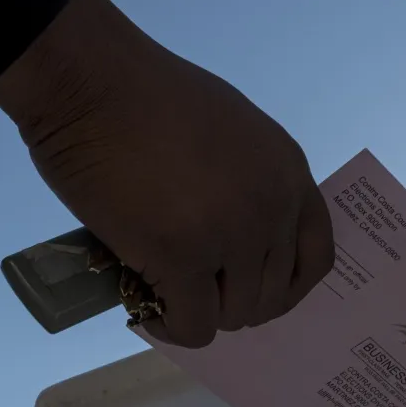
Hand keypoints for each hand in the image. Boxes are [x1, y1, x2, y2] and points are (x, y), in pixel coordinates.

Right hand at [0, 0, 332, 347]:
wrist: (89, 79)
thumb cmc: (143, 94)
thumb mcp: (230, 130)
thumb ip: (248, 181)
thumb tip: (233, 237)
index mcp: (290, 174)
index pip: (315, 258)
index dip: (283, 286)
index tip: (248, 287)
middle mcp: (273, 208)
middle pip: (272, 295)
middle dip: (231, 302)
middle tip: (189, 289)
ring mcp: (232, 235)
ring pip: (234, 315)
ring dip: (199, 312)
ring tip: (162, 291)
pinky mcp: (182, 258)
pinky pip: (193, 324)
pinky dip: (170, 327)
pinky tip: (144, 311)